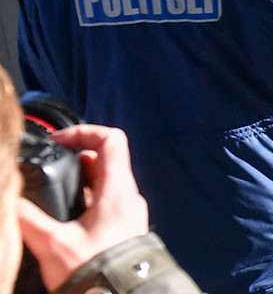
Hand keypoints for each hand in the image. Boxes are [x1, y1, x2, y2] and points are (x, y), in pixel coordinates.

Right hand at [18, 125, 149, 291]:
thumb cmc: (97, 272)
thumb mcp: (54, 244)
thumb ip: (28, 219)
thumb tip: (10, 201)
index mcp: (118, 190)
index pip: (110, 140)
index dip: (84, 132)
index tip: (59, 141)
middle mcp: (129, 197)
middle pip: (105, 161)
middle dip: (75, 161)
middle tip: (51, 170)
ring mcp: (129, 213)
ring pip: (106, 183)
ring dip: (80, 183)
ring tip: (53, 195)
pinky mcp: (124, 230)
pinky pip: (107, 204)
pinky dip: (86, 202)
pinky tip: (66, 220)